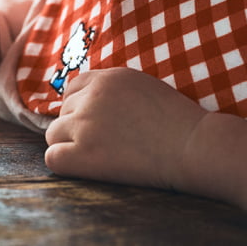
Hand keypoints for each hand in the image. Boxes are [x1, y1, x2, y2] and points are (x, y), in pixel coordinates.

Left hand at [44, 67, 207, 189]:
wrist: (193, 147)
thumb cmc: (177, 122)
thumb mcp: (143, 87)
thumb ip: (112, 90)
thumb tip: (84, 101)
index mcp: (107, 77)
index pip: (72, 88)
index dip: (80, 107)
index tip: (96, 123)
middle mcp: (92, 96)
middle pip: (62, 112)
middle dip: (77, 127)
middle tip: (105, 143)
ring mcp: (86, 124)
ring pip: (53, 134)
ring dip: (70, 145)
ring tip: (99, 156)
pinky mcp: (85, 153)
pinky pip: (53, 157)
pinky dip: (65, 164)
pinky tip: (86, 167)